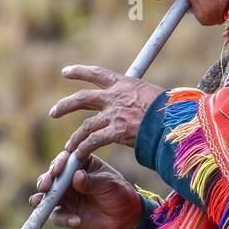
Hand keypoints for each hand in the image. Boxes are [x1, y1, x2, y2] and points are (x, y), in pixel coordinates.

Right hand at [28, 152, 142, 228]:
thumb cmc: (118, 194)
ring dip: (41, 198)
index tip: (58, 170)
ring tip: (39, 202)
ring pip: (46, 195)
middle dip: (46, 180)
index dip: (59, 163)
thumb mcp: (109, 184)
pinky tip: (76, 220)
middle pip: (51, 176)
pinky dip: (64, 219)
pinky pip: (57, 216)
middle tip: (46, 186)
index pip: (66, 159)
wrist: (125, 218)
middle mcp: (69, 178)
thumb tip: (77, 176)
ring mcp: (66, 196)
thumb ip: (92, 181)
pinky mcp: (65, 213)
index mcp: (82, 164)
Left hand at [48, 64, 163, 165]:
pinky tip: (78, 156)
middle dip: (66, 106)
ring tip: (68, 148)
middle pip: (83, 99)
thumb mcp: (152, 93)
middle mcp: (115, 97)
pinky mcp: (116, 131)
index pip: (97, 74)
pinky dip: (84, 149)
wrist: (175, 117)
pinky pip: (94, 141)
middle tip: (53, 112)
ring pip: (86, 125)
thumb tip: (140, 104)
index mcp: (124, 83)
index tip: (65, 72)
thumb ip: (139, 98)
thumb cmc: (171, 107)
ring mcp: (114, 114)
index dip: (79, 72)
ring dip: (75, 137)